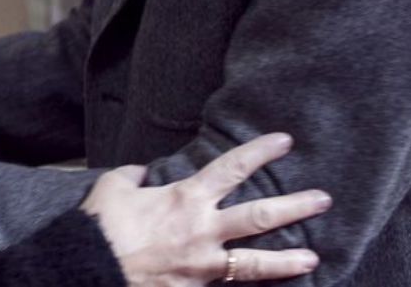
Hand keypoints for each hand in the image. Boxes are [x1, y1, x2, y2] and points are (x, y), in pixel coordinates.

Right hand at [80, 133, 327, 285]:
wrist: (88, 269)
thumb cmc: (101, 227)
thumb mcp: (113, 188)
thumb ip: (132, 177)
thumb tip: (140, 173)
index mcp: (186, 198)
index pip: (232, 168)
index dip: (260, 151)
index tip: (285, 141)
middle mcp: (203, 230)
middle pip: (260, 215)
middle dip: (295, 206)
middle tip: (323, 200)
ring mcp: (202, 265)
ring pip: (255, 263)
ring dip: (287, 260)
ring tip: (314, 258)